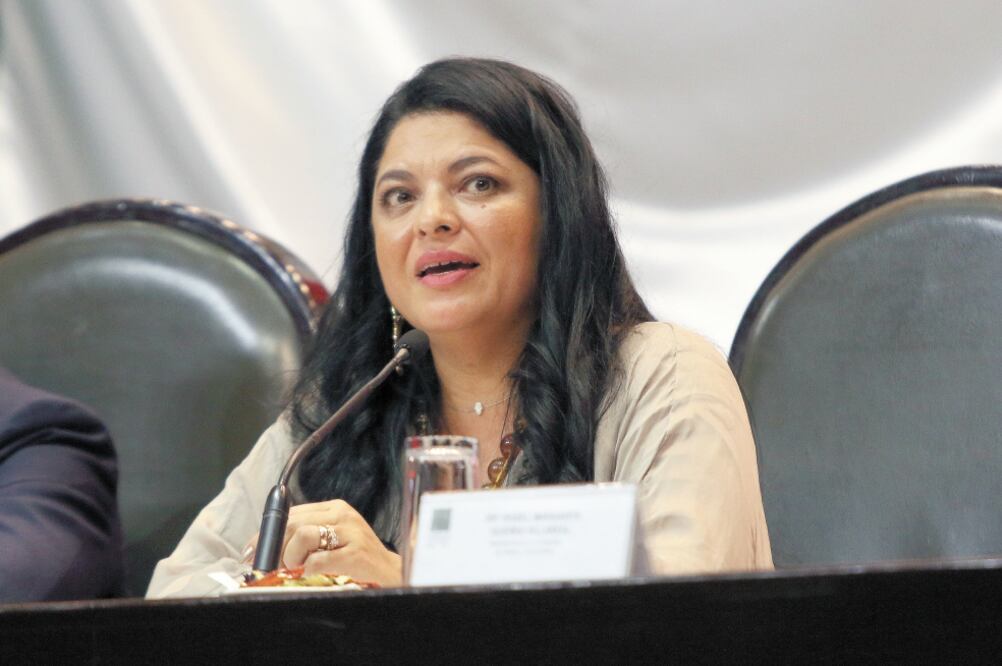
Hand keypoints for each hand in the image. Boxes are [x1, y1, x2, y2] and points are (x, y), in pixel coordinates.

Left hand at [245, 499, 401, 586]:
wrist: (391, 575)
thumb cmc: (357, 561)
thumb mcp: (334, 540)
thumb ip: (307, 535)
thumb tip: (266, 546)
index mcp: (334, 509)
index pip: (291, 513)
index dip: (267, 534)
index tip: (252, 552)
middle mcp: (343, 515)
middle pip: (293, 523)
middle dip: (276, 548)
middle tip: (274, 567)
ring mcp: (351, 533)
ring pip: (303, 535)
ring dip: (292, 558)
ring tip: (299, 570)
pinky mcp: (356, 553)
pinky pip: (318, 560)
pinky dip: (309, 571)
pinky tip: (314, 576)